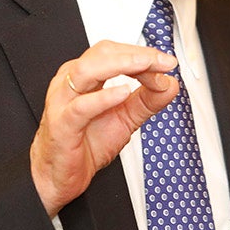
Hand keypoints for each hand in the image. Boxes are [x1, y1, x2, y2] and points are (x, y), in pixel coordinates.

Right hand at [31, 41, 179, 216]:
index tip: (166, 63)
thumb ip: (147, 101)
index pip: (113, 52)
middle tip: (162, 62)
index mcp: (85, 76)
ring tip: (146, 67)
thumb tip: (169, 85)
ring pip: (87, 71)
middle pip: (102, 53)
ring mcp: (63, 102)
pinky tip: (123, 93)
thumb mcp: (124, 119)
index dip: (141, 53)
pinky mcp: (62, 125)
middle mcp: (71, 83)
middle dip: (136, 54)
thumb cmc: (84, 143)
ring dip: (121, 65)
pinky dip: (103, 98)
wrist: (60, 177)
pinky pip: (81, 107)